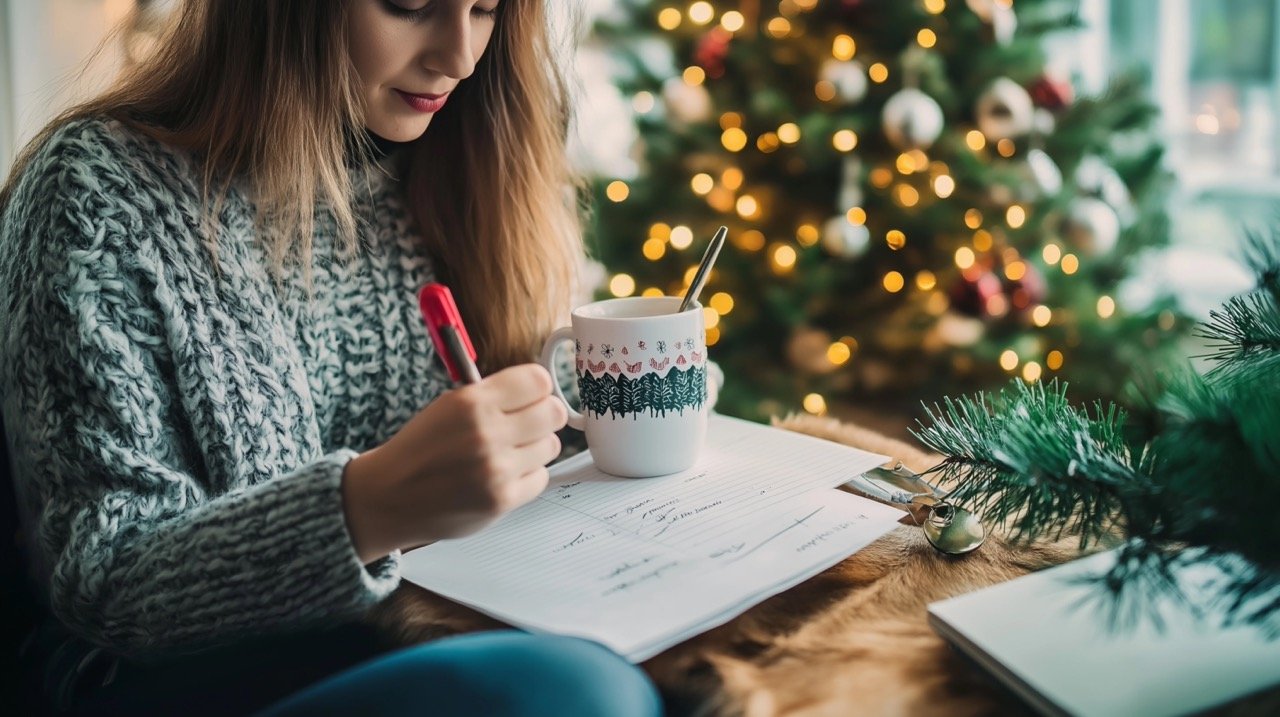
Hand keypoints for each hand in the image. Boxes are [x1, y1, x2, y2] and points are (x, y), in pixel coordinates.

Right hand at [340, 364, 567, 562]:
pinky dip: (527, 476)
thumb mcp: (449, 405)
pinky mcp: (502, 500)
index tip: (531, 396)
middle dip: (544, 416)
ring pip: (552, 446)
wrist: (390, 496)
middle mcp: (486, 433)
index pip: (538, 381)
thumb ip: (494, 396)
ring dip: (535, 448)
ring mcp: (496, 469)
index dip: (537, 389)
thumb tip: (541, 390)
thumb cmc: (421, 449)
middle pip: (554, 412)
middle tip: (528, 424)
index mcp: (472, 402)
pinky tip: (503, 475)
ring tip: (508, 452)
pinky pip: (541, 477)